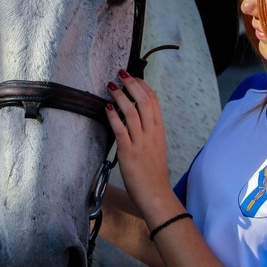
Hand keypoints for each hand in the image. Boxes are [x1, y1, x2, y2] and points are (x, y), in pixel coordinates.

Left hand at [106, 72, 178, 220]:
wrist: (156, 193)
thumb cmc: (154, 172)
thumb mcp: (156, 146)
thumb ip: (148, 131)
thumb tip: (137, 117)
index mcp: (159, 130)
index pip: (153, 101)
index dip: (142, 85)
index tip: (133, 77)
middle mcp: (151, 133)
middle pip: (144, 101)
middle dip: (131, 84)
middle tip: (121, 73)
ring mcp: (141, 142)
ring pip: (132, 112)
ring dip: (120, 96)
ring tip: (111, 86)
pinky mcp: (129, 152)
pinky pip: (121, 130)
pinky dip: (113, 116)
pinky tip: (107, 107)